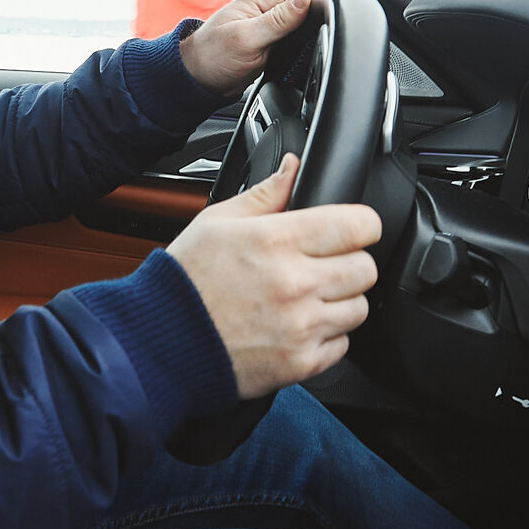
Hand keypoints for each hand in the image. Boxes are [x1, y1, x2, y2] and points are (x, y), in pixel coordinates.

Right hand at [164, 153, 381, 399]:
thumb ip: (266, 194)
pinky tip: (297, 326)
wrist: (163, 341)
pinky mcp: (300, 362)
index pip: (359, 225)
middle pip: (365, 268)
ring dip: (340, 301)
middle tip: (322, 265)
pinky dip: (327, 337)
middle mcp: (295, 283)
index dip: (360, 224)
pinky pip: (342, 345)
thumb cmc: (188, 279)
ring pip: (359, 308)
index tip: (350, 230)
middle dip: (349, 262)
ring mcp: (300, 326)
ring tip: (307, 297)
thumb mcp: (218, 221)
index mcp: (276, 241)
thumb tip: (294, 166)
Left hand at [177, 0, 337, 96]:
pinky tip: (321, 42)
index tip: (348, 2)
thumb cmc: (212, 56)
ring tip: (342, 28)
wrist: (196, 79)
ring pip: (308, 14)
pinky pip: (300, 31)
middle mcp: (270, 7)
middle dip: (333, 2)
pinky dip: (313, 34)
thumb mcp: (246, 38)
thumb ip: (277, 19)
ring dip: (324, 18)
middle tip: (352, 17)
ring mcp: (273, 23)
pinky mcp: (274, 40)